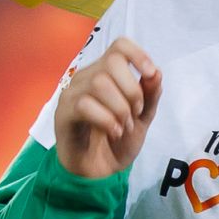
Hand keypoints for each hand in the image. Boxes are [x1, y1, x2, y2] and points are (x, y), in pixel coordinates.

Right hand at [53, 38, 161, 179]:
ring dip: (120, 109)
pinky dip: (106, 120)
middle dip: (132, 91)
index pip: (119, 46)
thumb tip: (156, 72)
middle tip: (135, 114)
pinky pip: (84, 105)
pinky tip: (113, 132)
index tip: (149, 75)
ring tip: (123, 126)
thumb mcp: (142, 118)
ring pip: (99, 84)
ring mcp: (71, 94)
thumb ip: (150, 95)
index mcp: (105, 73)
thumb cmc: (117, 140)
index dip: (138, 55)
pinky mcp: (63, 113)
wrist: (98, 172)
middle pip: (111, 63)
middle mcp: (86, 78)